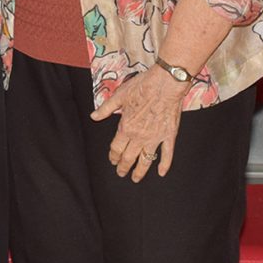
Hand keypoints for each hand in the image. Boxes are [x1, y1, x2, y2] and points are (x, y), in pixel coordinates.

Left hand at [90, 67, 188, 181]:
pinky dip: (164, 165)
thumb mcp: (119, 95)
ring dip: (140, 171)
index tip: (112, 160)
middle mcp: (140, 136)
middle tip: (121, 173)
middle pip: (129, 157)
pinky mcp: (169, 136)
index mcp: (126, 127)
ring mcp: (155, 138)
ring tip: (136, 178)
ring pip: (146, 160)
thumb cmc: (142, 87)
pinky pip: (167, 155)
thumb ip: (106, 108)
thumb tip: (94, 116)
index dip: (113, 156)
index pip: (116, 147)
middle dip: (124, 167)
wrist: (165, 84)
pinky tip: (161, 173)